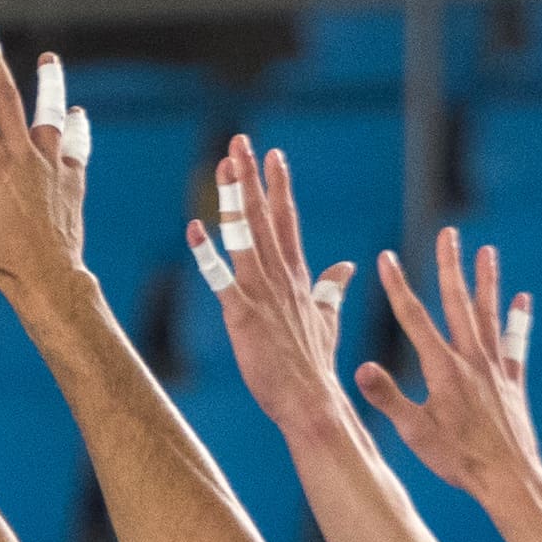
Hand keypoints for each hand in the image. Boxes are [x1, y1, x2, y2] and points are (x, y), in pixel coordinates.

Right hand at [0, 33, 91, 303]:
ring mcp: (51, 165)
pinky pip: (76, 147)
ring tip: (49, 59)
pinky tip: (76, 114)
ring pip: (49, 115)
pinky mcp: (72, 180)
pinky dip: (76, 129)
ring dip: (49, 84)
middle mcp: (22, 155)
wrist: (46, 278)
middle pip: (9, 98)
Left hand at [190, 135, 360, 443]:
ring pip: (246, 236)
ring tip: (224, 165)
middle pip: (265, 217)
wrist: (312, 400)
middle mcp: (282, 277)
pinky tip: (194, 229)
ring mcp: (263, 293)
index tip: (274, 155)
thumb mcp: (327, 319)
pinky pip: (222, 278)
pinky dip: (208, 253)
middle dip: (253, 178)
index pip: (288, 221)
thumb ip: (333, 289)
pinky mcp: (244, 314)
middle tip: (241, 141)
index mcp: (298, 277)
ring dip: (235, 199)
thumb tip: (347, 265)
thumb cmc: (315, 365)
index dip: (279, 187)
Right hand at [354, 228, 541, 506]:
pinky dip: (517, 319)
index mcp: (442, 368)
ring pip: (488, 314)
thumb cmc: (457, 458)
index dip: (397, 286)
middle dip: (450, 266)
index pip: (414, 317)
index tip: (386, 257)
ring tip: (486, 251)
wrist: (507, 477)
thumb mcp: (414, 431)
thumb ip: (388, 397)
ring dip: (485, 280)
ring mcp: (494, 368)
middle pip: (457, 302)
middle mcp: (470, 359)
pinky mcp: (512, 381)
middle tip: (447, 234)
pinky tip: (521, 299)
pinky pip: (515, 342)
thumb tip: (359, 368)